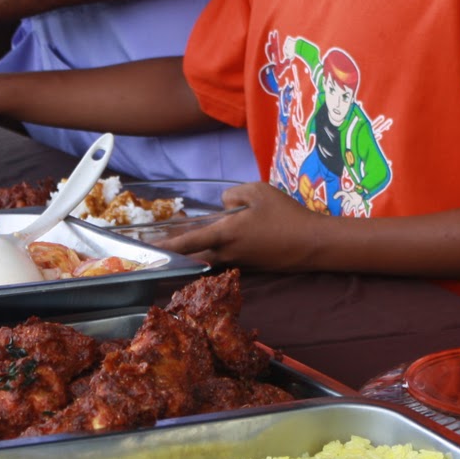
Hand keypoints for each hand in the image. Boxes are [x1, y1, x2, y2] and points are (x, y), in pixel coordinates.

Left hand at [154, 183, 322, 270]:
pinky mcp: (249, 267)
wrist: (311, 244)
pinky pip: (223, 261)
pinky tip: (218, 243)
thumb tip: (223, 205)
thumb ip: (232, 195)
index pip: (188, 242)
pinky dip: (214, 253)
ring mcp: (238, 263)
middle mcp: (227, 253)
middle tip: (160, 245)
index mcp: (225, 234)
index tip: (148, 250)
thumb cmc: (285, 215)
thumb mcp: (258, 191)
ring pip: (208, 259)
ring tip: (186, 241)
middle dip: (176, 251)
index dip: (167, 245)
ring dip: (195, 253)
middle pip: (193, 256)